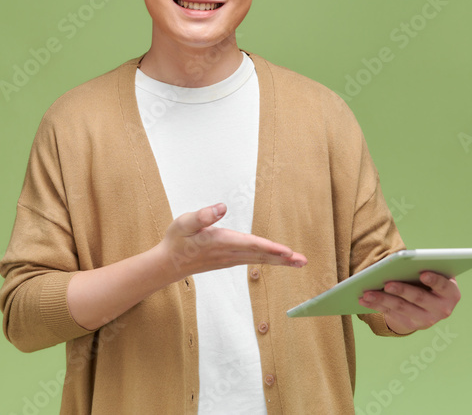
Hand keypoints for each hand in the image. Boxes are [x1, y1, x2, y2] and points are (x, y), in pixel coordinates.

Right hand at [159, 203, 306, 280]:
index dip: (270, 247)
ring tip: (298, 262)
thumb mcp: (184, 223)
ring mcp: (230, 259)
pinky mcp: (230, 260)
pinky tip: (278, 260)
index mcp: (220, 242)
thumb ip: (202, 216)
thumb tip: (221, 207)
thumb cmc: (177, 240)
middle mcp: (229, 253)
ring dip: (280, 261)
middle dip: (283, 258)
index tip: (287, 251)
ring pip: (259, 259)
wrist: (168, 264)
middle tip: (303, 261)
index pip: (250, 245)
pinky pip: (254, 260)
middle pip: (261, 255)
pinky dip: (269, 260)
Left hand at [358, 271, 460, 334]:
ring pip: (402, 307)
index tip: (423, 273)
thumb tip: (402, 261)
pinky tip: (364, 299)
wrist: (432, 302)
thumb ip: (426, 267)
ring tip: (367, 292)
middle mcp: (442, 309)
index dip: (434, 280)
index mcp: (451, 293)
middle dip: (402, 290)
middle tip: (387, 283)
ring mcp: (427, 320)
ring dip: (382, 299)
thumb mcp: (435, 273)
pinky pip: (392, 314)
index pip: (444, 286)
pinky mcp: (412, 325)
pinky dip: (377, 306)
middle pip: (419, 298)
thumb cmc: (432, 280)